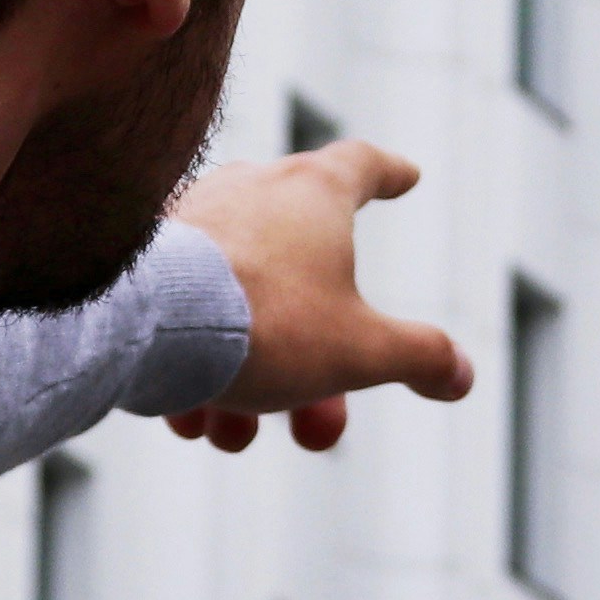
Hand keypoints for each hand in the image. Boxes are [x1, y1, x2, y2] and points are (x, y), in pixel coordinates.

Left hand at [162, 139, 472, 453]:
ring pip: (239, 301)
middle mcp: (250, 189)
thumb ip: (417, 356)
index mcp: (314, 192)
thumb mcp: (359, 350)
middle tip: (316, 427)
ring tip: (233, 434)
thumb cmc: (263, 320)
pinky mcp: (138, 254)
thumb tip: (460, 374)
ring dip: (249, 377)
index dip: (390, 174)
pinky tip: (188, 416)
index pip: (363, 165)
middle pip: (303, 272)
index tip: (407, 177)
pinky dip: (194, 361)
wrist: (142, 321)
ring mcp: (191, 218)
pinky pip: (181, 307)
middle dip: (314, 361)